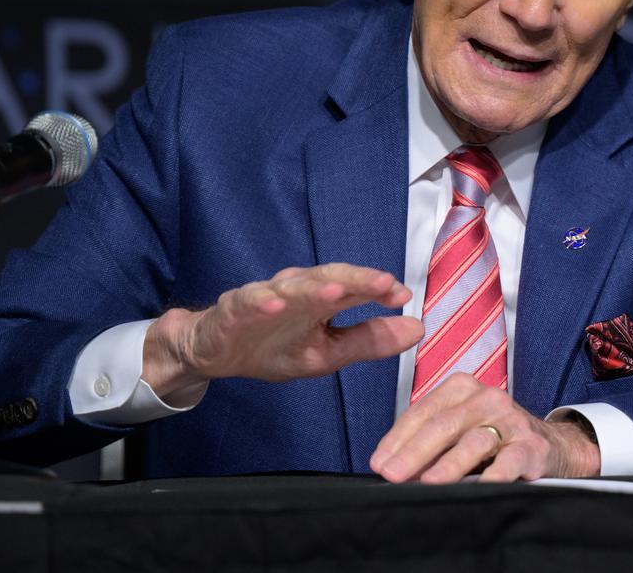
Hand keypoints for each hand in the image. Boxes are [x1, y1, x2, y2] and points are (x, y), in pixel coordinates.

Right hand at [143, 263, 423, 398]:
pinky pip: (248, 301)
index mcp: (321, 300)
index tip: (403, 294)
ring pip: (291, 286)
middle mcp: (296, 290)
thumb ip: (370, 340)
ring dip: (312, 287)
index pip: (355, 288)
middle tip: (384, 283)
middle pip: (328, 278)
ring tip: (335, 291)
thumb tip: (419, 327)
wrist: (214, 353)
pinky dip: (261, 299)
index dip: (378, 288)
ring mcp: (264, 296)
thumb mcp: (327, 354)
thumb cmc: (274, 347)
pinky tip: (275, 301)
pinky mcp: (234, 308)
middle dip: (356, 280)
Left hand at [369, 374, 600, 483]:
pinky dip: (495, 475)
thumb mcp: (459, 428)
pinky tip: (480, 488)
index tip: (378, 462)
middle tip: (392, 474)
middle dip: (414, 451)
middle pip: (444, 424)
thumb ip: (428, 440)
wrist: (550, 444)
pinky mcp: (531, 444)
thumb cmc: (493, 436)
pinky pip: (510, 460)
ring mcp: (510, 419)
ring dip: (449, 464)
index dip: (397, 438)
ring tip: (429, 482)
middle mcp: (485, 398)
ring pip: (474, 441)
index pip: (422, 411)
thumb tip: (392, 465)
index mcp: (462, 388)